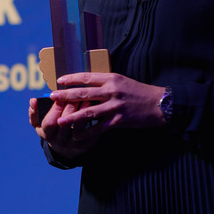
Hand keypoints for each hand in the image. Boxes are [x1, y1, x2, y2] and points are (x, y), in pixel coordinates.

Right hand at [30, 96, 99, 158]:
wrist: (65, 148)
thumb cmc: (52, 129)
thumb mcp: (39, 124)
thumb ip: (34, 112)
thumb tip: (33, 100)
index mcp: (46, 134)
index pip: (49, 123)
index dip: (54, 110)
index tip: (60, 96)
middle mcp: (59, 142)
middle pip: (65, 125)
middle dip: (70, 108)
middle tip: (76, 94)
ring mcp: (73, 145)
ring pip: (79, 130)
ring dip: (83, 114)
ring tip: (87, 100)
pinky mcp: (86, 146)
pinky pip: (91, 134)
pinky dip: (93, 121)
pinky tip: (96, 110)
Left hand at [48, 71, 167, 133]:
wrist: (160, 104)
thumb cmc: (139, 92)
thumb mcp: (122, 81)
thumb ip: (105, 83)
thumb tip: (86, 84)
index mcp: (112, 78)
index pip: (87, 77)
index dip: (72, 79)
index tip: (59, 80)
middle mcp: (112, 91)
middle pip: (84, 93)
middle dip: (66, 96)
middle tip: (52, 96)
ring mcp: (115, 106)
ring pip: (89, 111)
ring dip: (72, 116)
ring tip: (60, 120)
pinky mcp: (119, 120)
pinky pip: (99, 127)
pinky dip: (88, 132)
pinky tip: (78, 136)